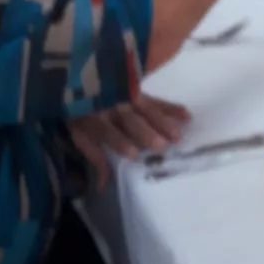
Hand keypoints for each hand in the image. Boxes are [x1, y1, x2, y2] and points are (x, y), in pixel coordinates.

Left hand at [69, 93, 191, 188]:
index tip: (134, 154)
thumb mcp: (80, 135)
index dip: (119, 141)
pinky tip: (186, 115)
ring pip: (146, 109)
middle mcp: (112, 105)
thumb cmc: (78, 113)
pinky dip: (170, 107)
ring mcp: (126, 95)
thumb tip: (103, 186)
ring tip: (177, 135)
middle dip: (145, 132)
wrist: (77, 77)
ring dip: (162, 122)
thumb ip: (94, 157)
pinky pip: (155, 99)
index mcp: (93, 118)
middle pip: (130, 119)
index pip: (107, 130)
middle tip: (161, 145)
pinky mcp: (138, 89)